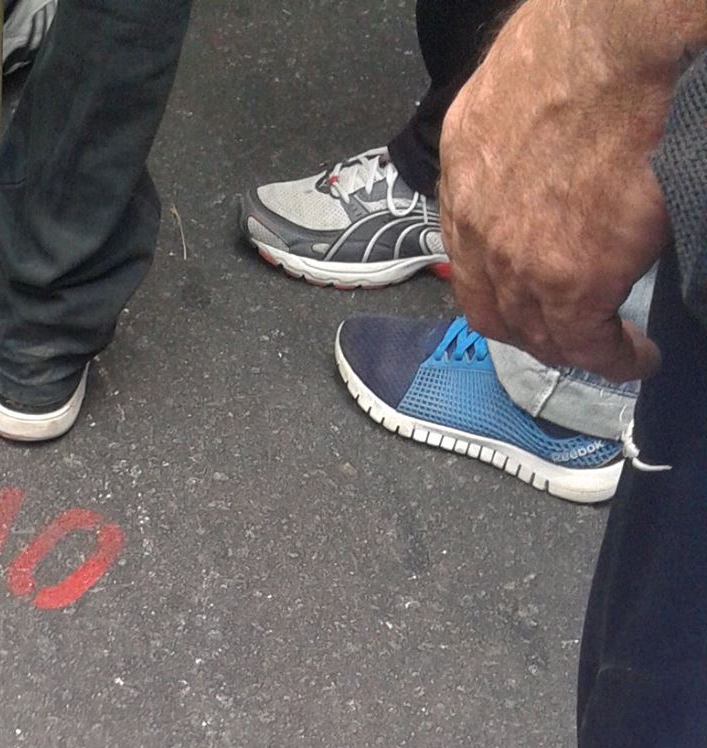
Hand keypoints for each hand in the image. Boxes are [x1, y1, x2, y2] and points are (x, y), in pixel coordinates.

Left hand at [440, 0, 674, 380]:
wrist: (612, 46)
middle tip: (569, 336)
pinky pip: (588, 342)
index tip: (523, 294)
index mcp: (463, 169)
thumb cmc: (580, 39)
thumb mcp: (515, 89)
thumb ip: (516, 139)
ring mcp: (519, 261)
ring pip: (540, 331)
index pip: (468, 251)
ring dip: (576, 347)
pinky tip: (635, 356)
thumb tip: (547, 158)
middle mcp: (478, 224)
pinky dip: (615, 357)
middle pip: (495, 307)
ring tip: (610, 350)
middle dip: (532, 329)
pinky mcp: (570, 283)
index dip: (498, 282)